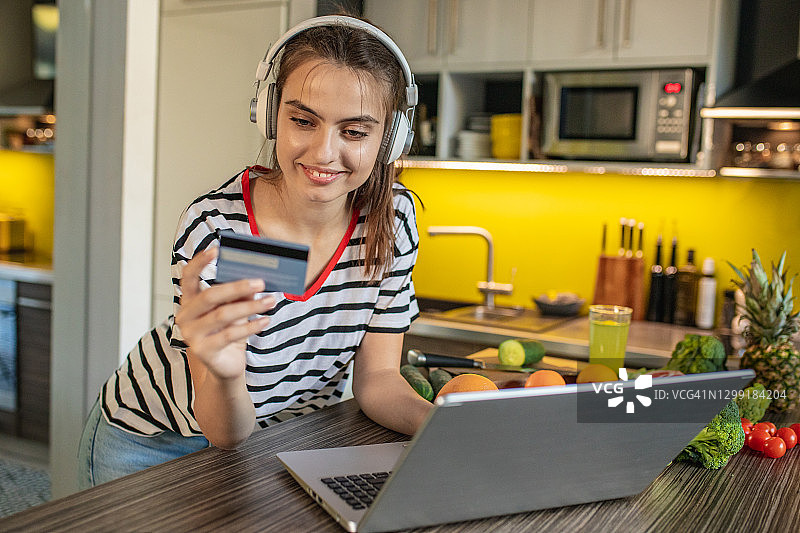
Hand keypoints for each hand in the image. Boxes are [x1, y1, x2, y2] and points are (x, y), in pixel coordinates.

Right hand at [175, 247, 274, 380]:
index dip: (200, 262)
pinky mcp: (203, 351)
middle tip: (261, 282)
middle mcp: (185, 316)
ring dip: (250, 307)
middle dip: (237, 287)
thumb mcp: (234, 310)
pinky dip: (250, 326)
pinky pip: (229, 334)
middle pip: (210, 296)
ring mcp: (191, 335)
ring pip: (222, 315)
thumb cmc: (229, 332)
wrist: (226, 365)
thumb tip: (255, 280)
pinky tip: (265, 320)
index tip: (217, 249)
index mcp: (189, 301)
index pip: (188, 277)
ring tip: (271, 301)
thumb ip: (239, 296)